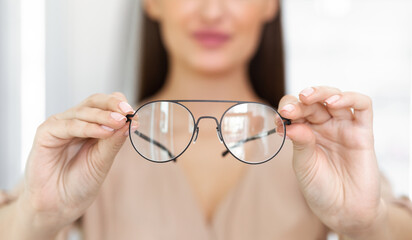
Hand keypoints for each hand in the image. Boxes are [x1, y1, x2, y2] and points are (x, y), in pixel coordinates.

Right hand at [20, 92, 137, 232]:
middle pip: (95, 102)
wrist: (59, 205)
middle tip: (128, 111)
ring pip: (84, 112)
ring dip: (104, 116)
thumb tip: (130, 122)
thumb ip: (114, 141)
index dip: (121, 106)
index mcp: (91, 125)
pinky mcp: (46, 133)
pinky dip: (88, 127)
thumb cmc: (80, 183)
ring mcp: (60, 125)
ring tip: (120, 121)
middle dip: (113, 104)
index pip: (106, 105)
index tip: (136, 115)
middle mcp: (76, 122)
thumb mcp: (103, 160)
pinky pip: (69, 125)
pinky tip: (104, 131)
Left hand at [278, 86, 385, 236]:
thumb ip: (300, 143)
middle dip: (300, 102)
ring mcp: (343, 127)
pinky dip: (349, 98)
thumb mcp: (303, 166)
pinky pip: (362, 107)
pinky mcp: (363, 132)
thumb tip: (290, 124)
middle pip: (313, 102)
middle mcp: (324, 126)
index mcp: (305, 132)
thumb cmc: (320, 188)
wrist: (344, 210)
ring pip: (334, 98)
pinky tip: (334, 102)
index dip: (286, 109)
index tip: (279, 117)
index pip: (296, 110)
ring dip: (320, 93)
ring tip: (308, 98)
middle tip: (290, 110)